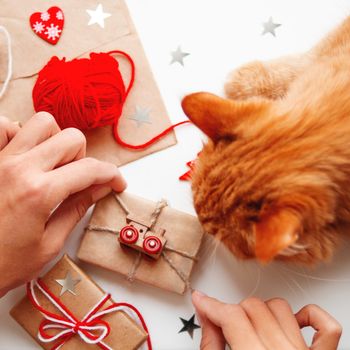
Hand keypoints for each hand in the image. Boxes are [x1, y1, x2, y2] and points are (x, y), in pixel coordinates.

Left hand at [0, 114, 125, 296]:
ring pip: (42, 123)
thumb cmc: (2, 265)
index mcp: (39, 192)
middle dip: (84, 158)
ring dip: (56, 141)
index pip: (90, 169)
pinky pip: (5, 127)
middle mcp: (19, 168)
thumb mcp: (49, 244)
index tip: (117, 183)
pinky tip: (25, 155)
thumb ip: (78, 209)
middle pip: (71, 138)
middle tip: (79, 179)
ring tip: (53, 164)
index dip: (112, 175)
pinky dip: (19, 134)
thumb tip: (101, 188)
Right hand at [192, 291, 341, 349]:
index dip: (211, 304)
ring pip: (280, 308)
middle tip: (224, 322)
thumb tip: (208, 319)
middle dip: (233, 310)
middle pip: (253, 308)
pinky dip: (310, 316)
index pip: (232, 317)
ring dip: (262, 310)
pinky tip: (294, 321)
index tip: (202, 300)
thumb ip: (212, 346)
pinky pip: (325, 327)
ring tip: (252, 323)